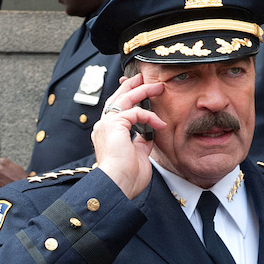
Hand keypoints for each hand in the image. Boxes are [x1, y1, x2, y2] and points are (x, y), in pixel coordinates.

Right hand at [92, 73, 165, 198]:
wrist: (118, 185)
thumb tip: (149, 132)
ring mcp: (107, 124)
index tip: (141, 92)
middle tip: (144, 77)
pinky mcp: (114, 124)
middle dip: (132, 86)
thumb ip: (141, 140)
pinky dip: (150, 116)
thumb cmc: (126, 178)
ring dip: (143, 91)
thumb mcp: (138, 155)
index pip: (116, 109)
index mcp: (107, 134)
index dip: (128, 98)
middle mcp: (104, 126)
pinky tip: (160, 124)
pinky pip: (135, 112)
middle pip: (118, 98)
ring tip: (158, 88)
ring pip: (125, 98)